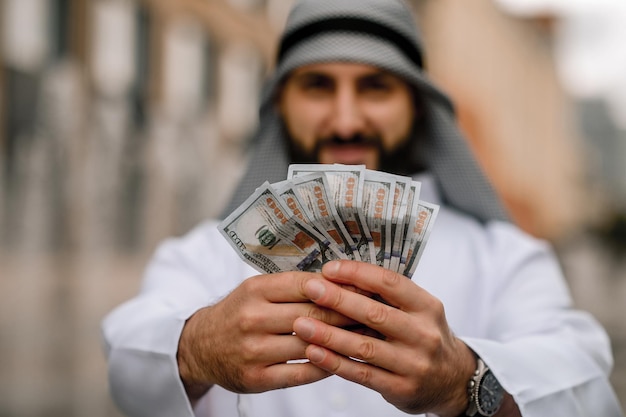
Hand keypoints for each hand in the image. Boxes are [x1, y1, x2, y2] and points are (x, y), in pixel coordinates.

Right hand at [177, 271, 355, 401]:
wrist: (201, 346)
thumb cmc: (239, 312)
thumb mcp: (257, 290)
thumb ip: (292, 285)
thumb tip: (341, 280)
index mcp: (255, 290)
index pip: (306, 284)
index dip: (339, 286)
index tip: (365, 287)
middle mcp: (252, 318)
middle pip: (312, 314)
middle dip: (348, 313)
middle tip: (375, 312)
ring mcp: (253, 350)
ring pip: (310, 344)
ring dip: (343, 341)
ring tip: (367, 336)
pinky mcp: (256, 378)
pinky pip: (302, 373)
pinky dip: (326, 365)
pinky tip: (343, 359)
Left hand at [292, 260, 475, 416]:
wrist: (453, 380)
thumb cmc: (423, 335)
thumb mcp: (419, 311)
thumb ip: (388, 296)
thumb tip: (340, 275)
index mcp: (427, 306)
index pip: (390, 283)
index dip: (358, 274)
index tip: (330, 269)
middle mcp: (424, 334)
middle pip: (376, 313)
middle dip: (339, 300)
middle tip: (310, 289)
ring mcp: (414, 364)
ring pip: (364, 347)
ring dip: (329, 335)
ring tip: (301, 324)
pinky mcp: (401, 388)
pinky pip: (362, 374)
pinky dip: (335, 363)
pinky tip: (314, 352)